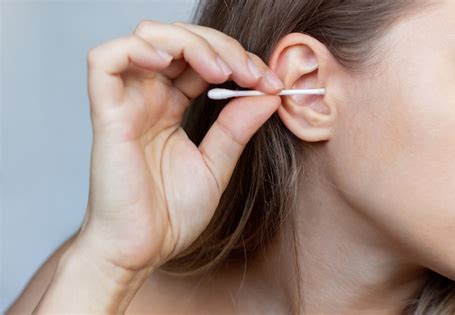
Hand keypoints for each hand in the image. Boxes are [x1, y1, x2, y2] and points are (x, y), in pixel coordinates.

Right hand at [76, 20, 283, 272]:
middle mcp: (148, 99)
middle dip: (222, 46)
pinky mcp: (107, 113)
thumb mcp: (216, 165)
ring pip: (148, 37)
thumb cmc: (171, 215)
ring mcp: (127, 103)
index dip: (237, 59)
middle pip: (179, 40)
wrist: (140, 250)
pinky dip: (140, 49)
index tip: (269, 82)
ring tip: (220, 69)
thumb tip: (267, 93)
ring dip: (190, 42)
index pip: (201, 60)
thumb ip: (236, 127)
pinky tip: (170, 62)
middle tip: (251, 72)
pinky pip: (107, 60)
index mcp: (170, 108)